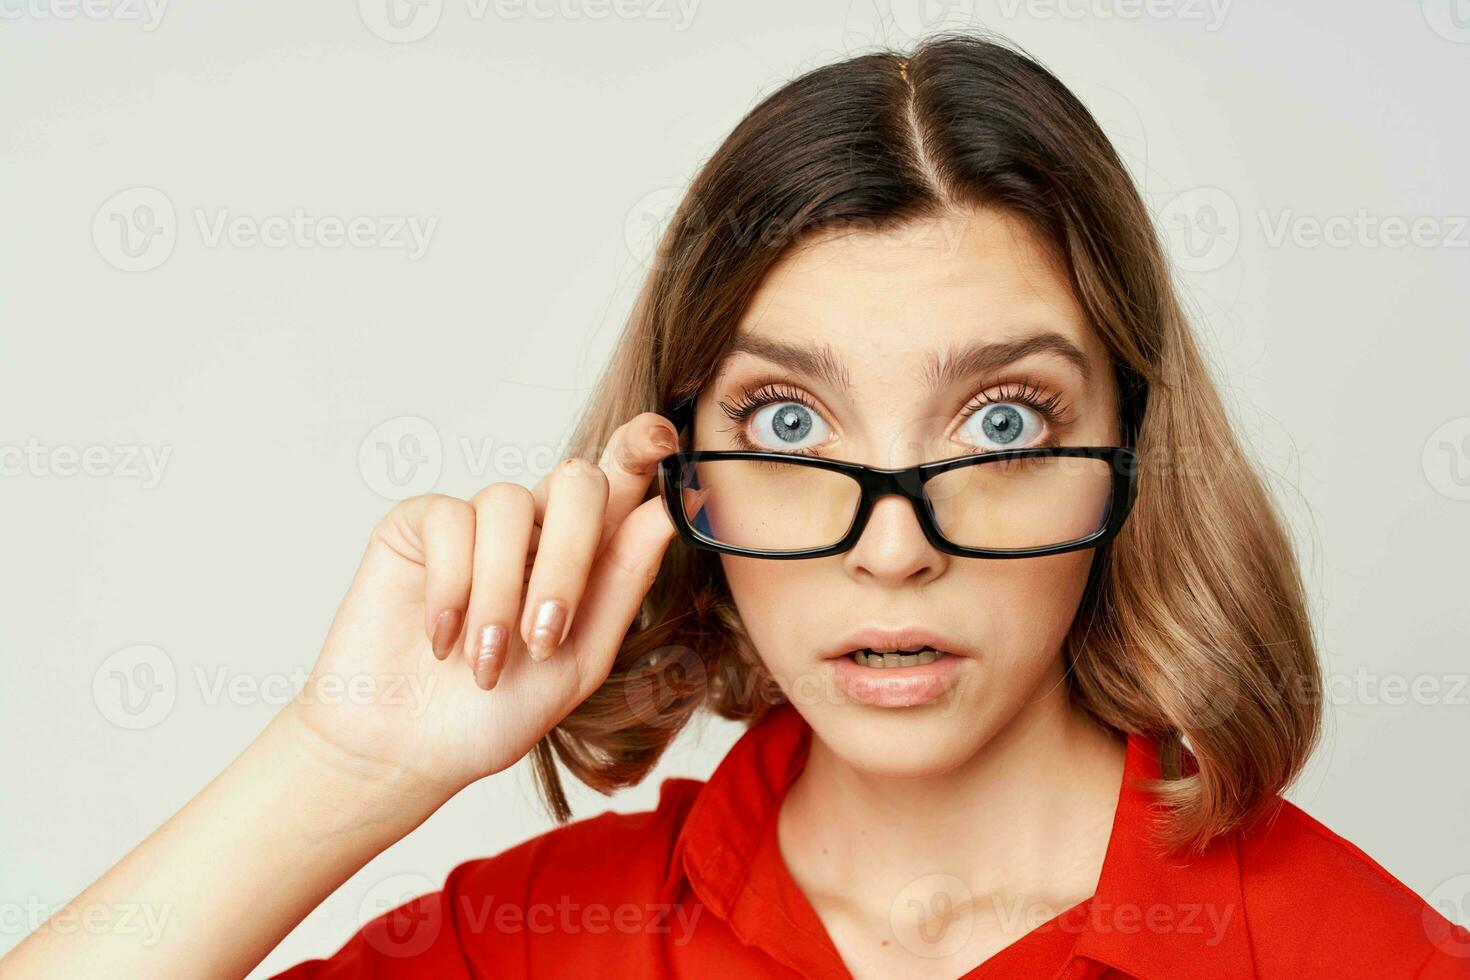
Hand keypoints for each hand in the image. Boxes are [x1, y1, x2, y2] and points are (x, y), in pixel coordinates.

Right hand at [283, 412, 681, 813]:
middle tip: (544, 634)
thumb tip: (667, 512)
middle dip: (570, 556)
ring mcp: (475, 522)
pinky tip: (442, 638)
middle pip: (576, 481)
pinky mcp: (418, 525)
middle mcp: (535, 527)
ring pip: (509, 505)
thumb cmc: (496, 711)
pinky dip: (451, 588)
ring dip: (501, 595)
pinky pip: (450, 521)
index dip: (642, 446)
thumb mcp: (580, 659)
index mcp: (584, 554)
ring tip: (485, 661)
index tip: (660, 438)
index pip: (621, 482)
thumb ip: (623, 583)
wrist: (408, 751)